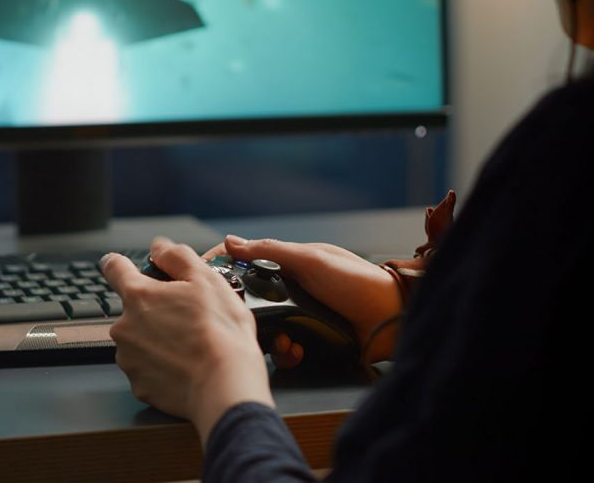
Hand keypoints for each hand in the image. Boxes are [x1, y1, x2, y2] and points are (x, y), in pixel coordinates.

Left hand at [102, 237, 274, 446]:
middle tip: (185, 316)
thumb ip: (177, 256)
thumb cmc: (219, 333)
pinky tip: (184, 365)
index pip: (114, 268)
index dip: (120, 263)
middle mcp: (125, 327)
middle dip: (153, 310)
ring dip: (156, 339)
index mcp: (138, 296)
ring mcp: (129, 358)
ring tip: (188, 344)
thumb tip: (160, 247)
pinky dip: (161, 366)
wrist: (225, 385)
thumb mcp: (206, 279)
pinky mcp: (139, 385)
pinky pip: (146, 369)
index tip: (121, 265)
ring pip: (138, 340)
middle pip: (133, 309)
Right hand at [203, 235, 402, 364]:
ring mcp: (299, 316)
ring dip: (268, 338)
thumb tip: (231, 242)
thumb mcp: (311, 260)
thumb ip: (271, 251)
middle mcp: (290, 290)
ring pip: (264, 329)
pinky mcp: (309, 340)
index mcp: (288, 265)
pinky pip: (284, 349)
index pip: (245, 262)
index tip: (200, 277)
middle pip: (250, 301)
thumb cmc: (357, 281)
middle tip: (241, 322)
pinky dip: (286, 353)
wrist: (393, 318)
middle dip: (243, 314)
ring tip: (282, 342)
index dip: (222, 268)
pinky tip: (297, 351)